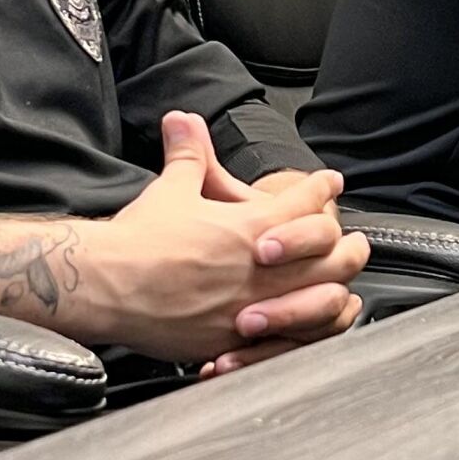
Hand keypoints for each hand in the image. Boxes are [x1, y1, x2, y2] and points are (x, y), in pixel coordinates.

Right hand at [78, 112, 367, 364]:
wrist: (105, 284)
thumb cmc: (136, 240)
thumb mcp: (170, 189)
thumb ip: (189, 155)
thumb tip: (184, 120)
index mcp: (249, 225)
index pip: (304, 202)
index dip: (320, 190)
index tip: (329, 184)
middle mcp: (260, 267)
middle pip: (330, 254)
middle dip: (345, 244)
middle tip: (353, 238)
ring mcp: (253, 307)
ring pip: (321, 298)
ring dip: (336, 287)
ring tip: (341, 282)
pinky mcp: (237, 339)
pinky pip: (291, 340)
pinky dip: (308, 330)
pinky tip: (311, 325)